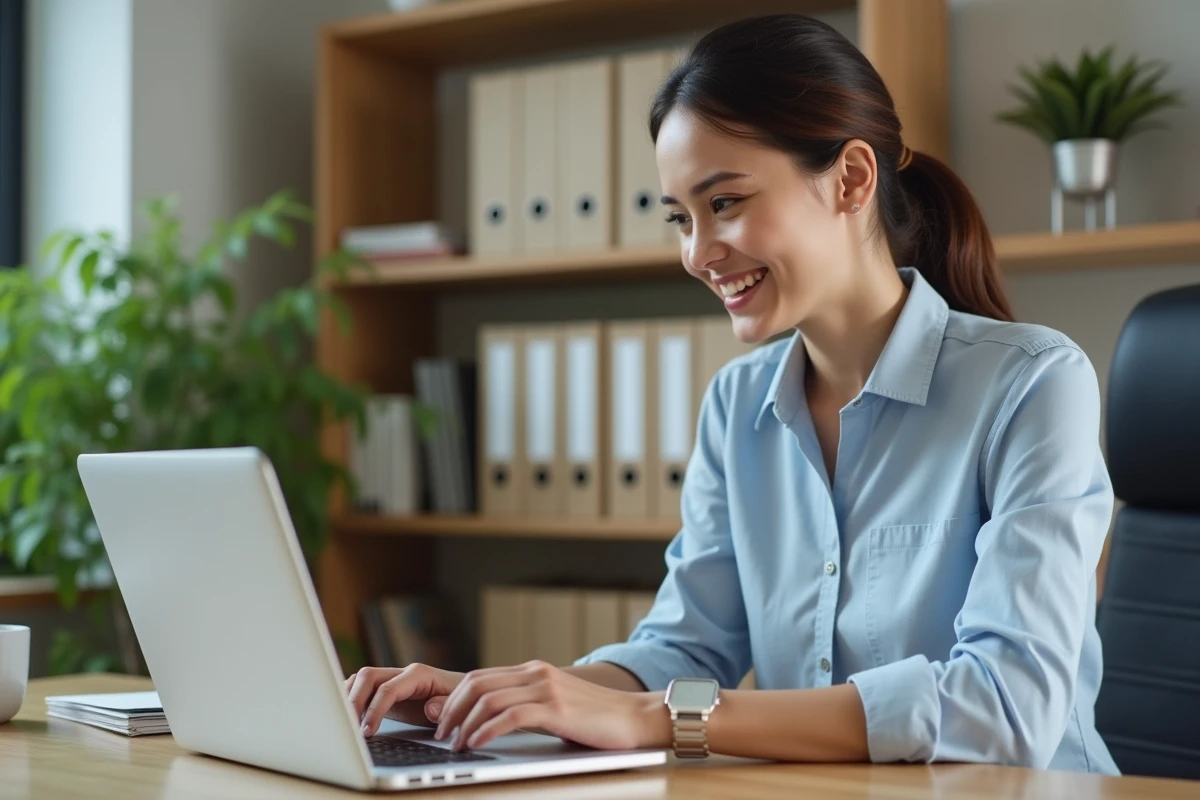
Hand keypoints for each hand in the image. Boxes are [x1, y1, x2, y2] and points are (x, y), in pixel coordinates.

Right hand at [345, 663, 464, 735]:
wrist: (464, 696)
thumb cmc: (461, 702)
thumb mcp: (458, 706)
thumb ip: (445, 706)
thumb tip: (429, 708)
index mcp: (419, 675)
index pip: (388, 688)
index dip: (375, 710)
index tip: (367, 732)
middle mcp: (401, 673)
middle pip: (368, 677)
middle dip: (354, 701)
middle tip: (350, 728)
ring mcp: (392, 679)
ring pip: (361, 679)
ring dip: (348, 698)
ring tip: (344, 723)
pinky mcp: (385, 689)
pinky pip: (362, 687)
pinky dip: (349, 697)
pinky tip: (344, 714)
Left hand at [433, 660, 668, 751]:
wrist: (636, 717)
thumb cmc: (597, 719)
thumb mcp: (556, 704)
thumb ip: (529, 705)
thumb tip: (495, 722)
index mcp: (534, 671)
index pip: (481, 677)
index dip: (455, 699)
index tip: (443, 721)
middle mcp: (536, 673)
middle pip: (477, 684)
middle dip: (452, 710)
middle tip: (441, 735)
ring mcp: (547, 688)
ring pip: (489, 699)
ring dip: (465, 723)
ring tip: (456, 744)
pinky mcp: (556, 708)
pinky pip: (510, 716)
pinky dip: (487, 730)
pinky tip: (477, 744)